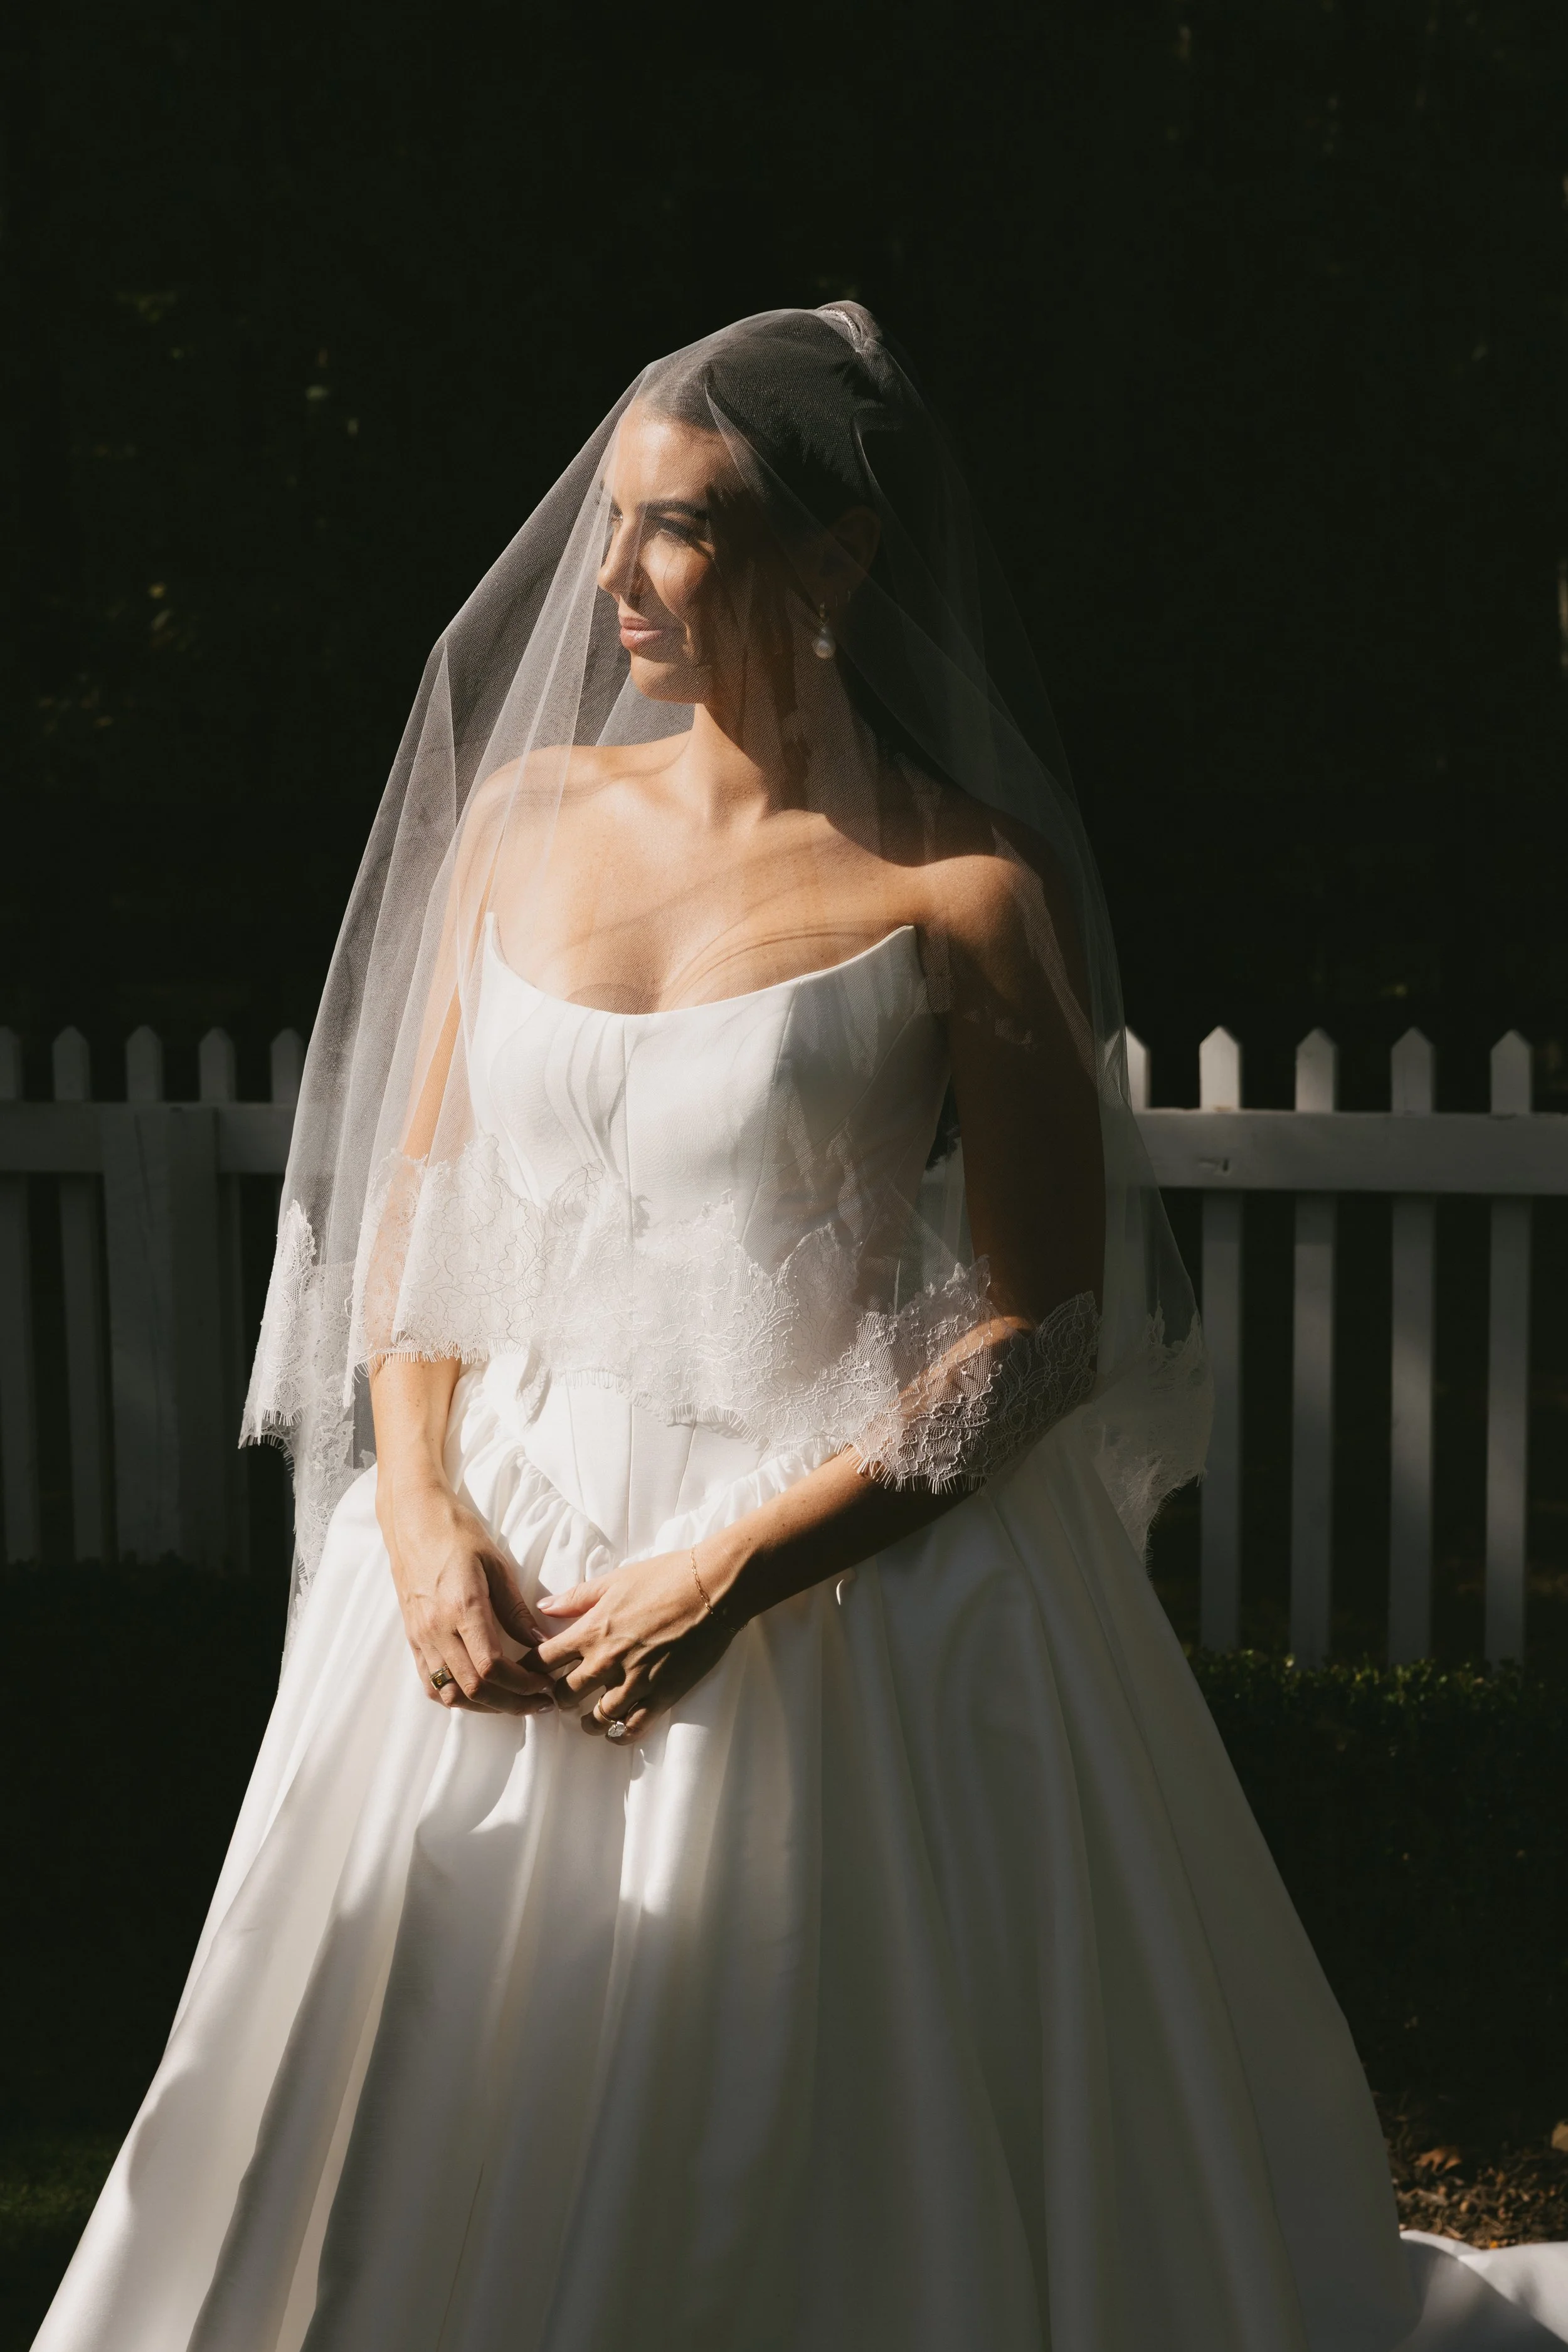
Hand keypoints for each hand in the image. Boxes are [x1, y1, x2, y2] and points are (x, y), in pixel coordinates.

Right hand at [380, 1474, 556, 1714]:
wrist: (413, 1520)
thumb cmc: (457, 1534)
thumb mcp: (496, 1564)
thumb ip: (515, 1609)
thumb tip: (539, 1641)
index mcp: (462, 1607)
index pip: (492, 1667)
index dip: (522, 1685)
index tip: (544, 1684)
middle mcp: (437, 1629)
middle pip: (474, 1689)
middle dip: (510, 1703)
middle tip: (537, 1701)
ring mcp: (421, 1637)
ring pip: (451, 1693)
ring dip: (485, 1706)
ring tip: (512, 1701)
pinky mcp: (412, 1638)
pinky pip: (431, 1683)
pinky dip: (456, 1697)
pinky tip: (478, 1693)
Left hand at [534, 1544, 735, 1743]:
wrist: (712, 1589)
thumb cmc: (664, 1577)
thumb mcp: (613, 1581)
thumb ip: (575, 1598)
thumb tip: (543, 1606)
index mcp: (591, 1631)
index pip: (543, 1660)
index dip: (532, 1669)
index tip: (532, 1673)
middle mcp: (606, 1662)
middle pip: (565, 1694)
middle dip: (559, 1697)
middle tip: (563, 1696)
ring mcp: (634, 1682)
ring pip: (597, 1718)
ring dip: (588, 1722)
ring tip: (588, 1720)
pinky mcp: (662, 1696)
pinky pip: (633, 1727)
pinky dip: (620, 1735)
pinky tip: (616, 1732)